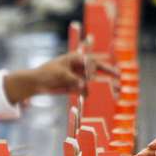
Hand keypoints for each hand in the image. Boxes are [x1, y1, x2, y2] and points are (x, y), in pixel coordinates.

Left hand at [3, 52, 118, 103]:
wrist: (35, 83)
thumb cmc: (46, 73)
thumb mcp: (60, 74)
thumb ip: (73, 80)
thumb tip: (84, 87)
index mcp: (76, 59)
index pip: (93, 62)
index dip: (101, 67)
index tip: (107, 74)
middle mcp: (79, 67)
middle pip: (96, 69)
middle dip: (108, 73)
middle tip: (119, 77)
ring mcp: (77, 77)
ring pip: (92, 81)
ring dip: (102, 85)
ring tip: (114, 90)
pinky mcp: (74, 87)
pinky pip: (84, 91)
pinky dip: (89, 93)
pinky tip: (91, 97)